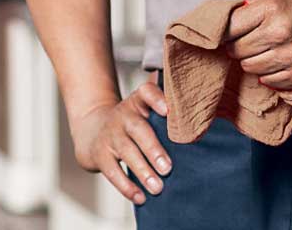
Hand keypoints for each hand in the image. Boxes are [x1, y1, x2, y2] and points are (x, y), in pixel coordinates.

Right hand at [72, 80, 171, 205]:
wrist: (92, 130)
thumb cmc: (131, 124)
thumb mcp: (143, 111)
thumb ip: (164, 118)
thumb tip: (198, 134)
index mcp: (137, 102)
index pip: (145, 93)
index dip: (156, 99)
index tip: (168, 110)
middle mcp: (123, 115)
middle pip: (138, 129)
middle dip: (153, 149)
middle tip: (168, 168)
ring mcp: (110, 135)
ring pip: (126, 152)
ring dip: (143, 171)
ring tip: (157, 188)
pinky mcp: (100, 155)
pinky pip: (113, 172)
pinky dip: (127, 187)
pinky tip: (141, 197)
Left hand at [224, 0, 291, 88]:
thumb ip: (250, 9)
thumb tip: (222, 22)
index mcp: (271, 9)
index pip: (230, 28)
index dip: (224, 33)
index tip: (225, 35)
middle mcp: (280, 32)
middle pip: (237, 50)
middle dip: (237, 48)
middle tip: (246, 43)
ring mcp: (291, 56)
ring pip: (250, 68)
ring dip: (252, 62)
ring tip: (263, 51)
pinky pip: (269, 81)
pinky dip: (268, 74)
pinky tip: (276, 61)